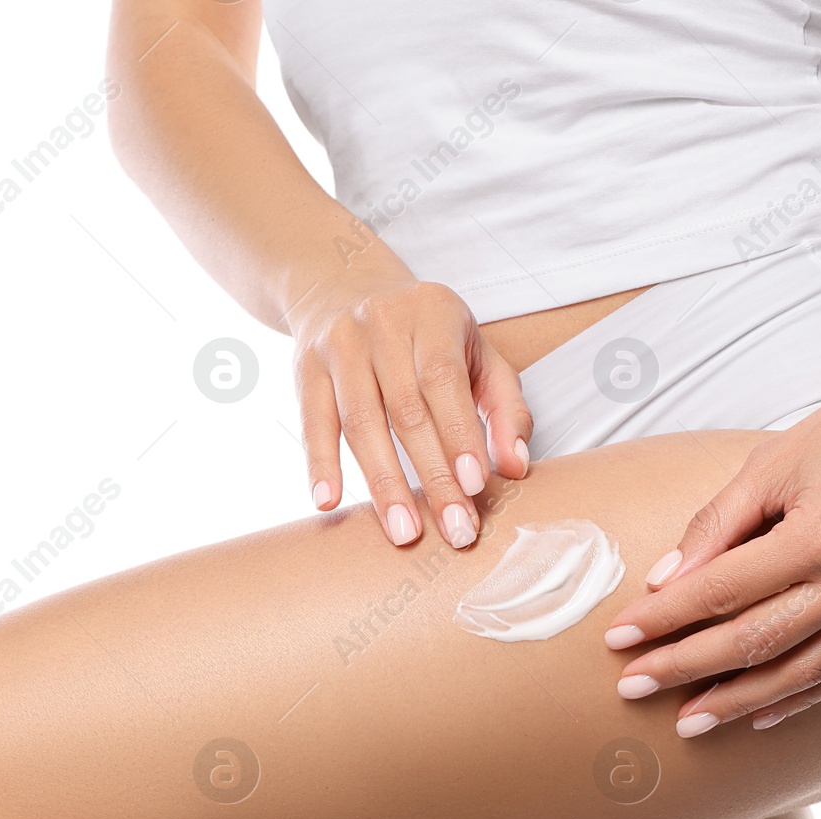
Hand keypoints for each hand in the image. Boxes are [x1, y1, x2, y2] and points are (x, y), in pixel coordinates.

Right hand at [288, 270, 531, 547]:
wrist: (346, 286)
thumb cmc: (425, 334)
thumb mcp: (476, 352)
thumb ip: (505, 406)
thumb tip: (514, 465)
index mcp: (433, 314)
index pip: (445, 380)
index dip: (459, 434)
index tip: (474, 486)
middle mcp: (381, 325)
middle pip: (407, 410)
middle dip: (432, 476)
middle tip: (454, 529)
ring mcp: (339, 346)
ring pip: (361, 423)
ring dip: (384, 483)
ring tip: (404, 531)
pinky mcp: (306, 369)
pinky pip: (313, 423)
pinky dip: (320, 464)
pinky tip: (328, 501)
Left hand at [603, 367, 820, 736]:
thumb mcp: (775, 461)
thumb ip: (717, 523)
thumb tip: (664, 581)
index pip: (721, 592)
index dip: (663, 619)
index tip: (618, 639)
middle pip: (754, 642)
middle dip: (685, 669)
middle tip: (631, 687)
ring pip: (800, 673)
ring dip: (738, 702)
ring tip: (687, 721)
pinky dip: (800, 698)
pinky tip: (760, 714)